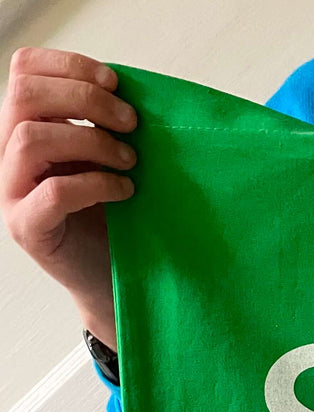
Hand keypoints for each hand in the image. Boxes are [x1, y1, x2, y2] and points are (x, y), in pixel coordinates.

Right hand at [0, 46, 137, 350]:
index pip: (24, 70)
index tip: (117, 83)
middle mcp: (10, 154)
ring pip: (30, 139)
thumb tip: (136, 93)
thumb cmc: (116, 218)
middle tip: (132, 122)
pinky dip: (96, 184)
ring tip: (130, 161)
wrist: (113, 278)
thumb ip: (107, 125)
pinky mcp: (29, 227)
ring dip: (91, 142)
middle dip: (85, 98)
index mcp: (28, 126)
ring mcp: (13, 191)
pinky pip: (52, 192)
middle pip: (24, 96)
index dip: (70, 65)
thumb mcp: (111, 159)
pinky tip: (125, 191)